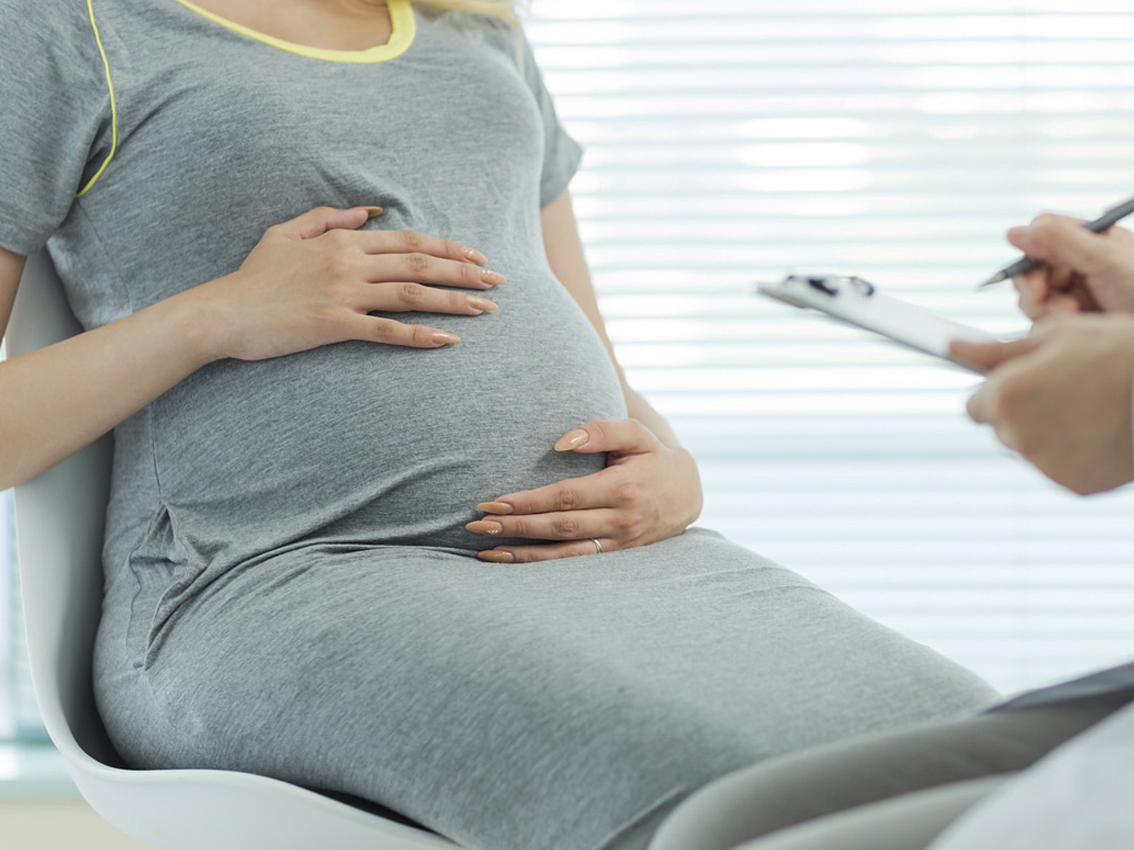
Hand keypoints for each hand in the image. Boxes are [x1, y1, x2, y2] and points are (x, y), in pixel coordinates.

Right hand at [189, 205, 505, 360]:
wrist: (221, 313)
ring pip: (411, 293)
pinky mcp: (334, 324)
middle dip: (465, 272)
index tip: (477, 257)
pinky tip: (448, 341)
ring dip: (454, 301)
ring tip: (486, 309)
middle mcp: (348, 262)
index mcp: (342, 240)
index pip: (408, 240)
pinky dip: (420, 335)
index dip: (448, 247)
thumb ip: (328, 218)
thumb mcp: (285, 233)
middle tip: (498, 282)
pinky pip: (386, 330)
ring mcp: (343, 293)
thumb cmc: (253, 277)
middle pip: (420, 263)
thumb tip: (367, 211)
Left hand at [466, 419, 703, 561]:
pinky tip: (512, 562)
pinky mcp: (615, 557)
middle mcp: (620, 520)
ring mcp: (618, 544)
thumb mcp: (636, 435)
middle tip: (476, 524)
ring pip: (563, 554)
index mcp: (623, 488)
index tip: (494, 501)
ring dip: (522, 554)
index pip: (566, 497)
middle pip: (559, 527)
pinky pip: (573, 564)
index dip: (529, 501)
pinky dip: (541, 566)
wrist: (688, 494)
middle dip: (515, 527)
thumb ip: (602, 430)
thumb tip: (562, 442)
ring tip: (485, 550)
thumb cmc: (654, 458)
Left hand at [950, 314, 1133, 494]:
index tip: (1022, 385)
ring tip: (1091, 409)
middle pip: (1001, 429)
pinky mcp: (1073, 485)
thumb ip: (995, 350)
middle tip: (1069, 391)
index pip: (974, 407)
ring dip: (1049, 433)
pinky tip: (1100, 432)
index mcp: (1005, 397)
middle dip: (1023, 412)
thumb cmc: (1114, 351)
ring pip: (1031, 449)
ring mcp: (1045, 465)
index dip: (998, 394)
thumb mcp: (1055, 335)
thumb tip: (953, 349)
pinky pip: (1059, 468)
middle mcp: (1017, 436)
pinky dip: (1074, 454)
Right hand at [1008, 213, 1133, 319]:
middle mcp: (1081, 262)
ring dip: (1044, 307)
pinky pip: (1040, 319)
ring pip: (1032, 295)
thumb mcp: (1105, 262)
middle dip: (1037, 285)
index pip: (1043, 233)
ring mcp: (1075, 291)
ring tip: (1072, 316)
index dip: (1033, 252)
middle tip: (1043, 301)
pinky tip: (1072, 326)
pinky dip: (1049, 324)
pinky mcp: (1071, 319)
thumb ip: (1061, 241)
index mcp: (1094, 238)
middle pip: (1032, 265)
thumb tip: (1012, 232)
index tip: (1037, 272)